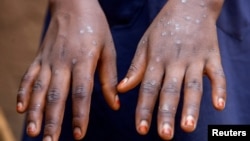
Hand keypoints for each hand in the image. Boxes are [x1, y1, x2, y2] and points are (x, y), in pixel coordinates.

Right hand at [16, 0, 119, 139]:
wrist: (73, 4)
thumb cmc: (95, 26)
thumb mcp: (108, 49)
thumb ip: (110, 78)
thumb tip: (116, 105)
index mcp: (84, 60)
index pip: (81, 93)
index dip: (80, 115)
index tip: (78, 135)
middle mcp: (63, 62)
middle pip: (56, 95)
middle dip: (52, 121)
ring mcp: (48, 59)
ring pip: (38, 89)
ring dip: (34, 112)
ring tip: (32, 132)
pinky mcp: (39, 56)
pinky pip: (29, 76)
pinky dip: (23, 92)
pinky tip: (20, 108)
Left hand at [117, 0, 225, 139]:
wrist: (189, 5)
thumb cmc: (163, 27)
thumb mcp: (145, 44)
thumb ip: (136, 68)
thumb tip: (121, 90)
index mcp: (157, 60)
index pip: (148, 88)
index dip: (144, 109)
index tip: (141, 129)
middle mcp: (175, 61)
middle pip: (170, 90)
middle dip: (166, 114)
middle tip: (165, 135)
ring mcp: (195, 58)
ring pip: (193, 85)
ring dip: (191, 106)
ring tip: (187, 126)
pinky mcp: (212, 55)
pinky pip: (218, 74)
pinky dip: (219, 89)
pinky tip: (219, 105)